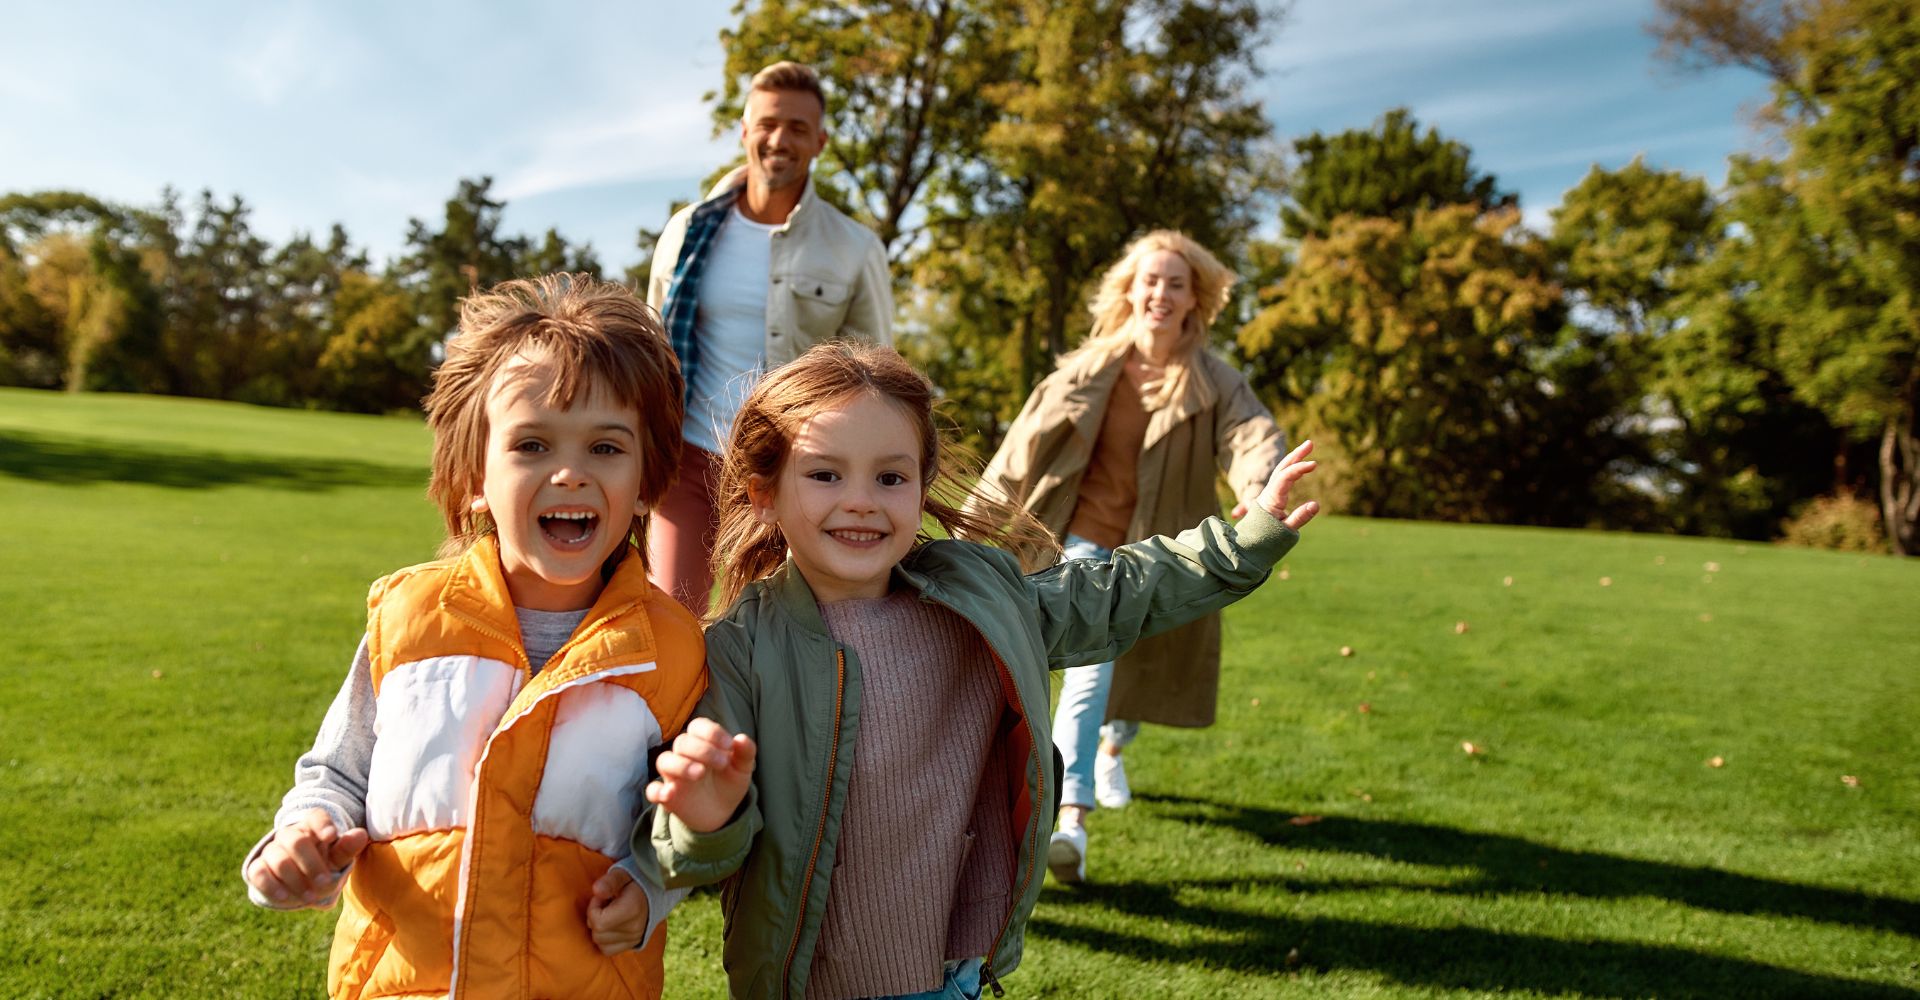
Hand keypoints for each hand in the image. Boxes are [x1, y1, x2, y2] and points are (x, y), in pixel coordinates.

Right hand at [245, 808, 368, 906]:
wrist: (299, 881)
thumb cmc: (323, 864)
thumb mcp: (337, 858)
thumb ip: (347, 847)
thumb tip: (361, 834)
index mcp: (312, 827)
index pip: (315, 816)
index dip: (322, 824)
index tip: (331, 836)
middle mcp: (289, 835)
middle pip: (296, 841)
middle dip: (311, 864)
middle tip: (324, 882)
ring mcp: (271, 850)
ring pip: (277, 857)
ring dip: (294, 879)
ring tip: (310, 897)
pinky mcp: (257, 866)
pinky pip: (258, 872)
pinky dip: (270, 885)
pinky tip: (284, 897)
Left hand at [586, 866, 648, 954]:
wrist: (656, 889)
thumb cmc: (634, 880)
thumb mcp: (622, 874)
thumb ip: (609, 881)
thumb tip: (596, 890)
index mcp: (632, 910)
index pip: (598, 922)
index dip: (593, 908)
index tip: (602, 897)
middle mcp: (634, 928)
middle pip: (598, 934)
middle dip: (595, 918)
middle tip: (605, 904)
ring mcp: (635, 938)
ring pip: (600, 943)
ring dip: (599, 929)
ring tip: (608, 914)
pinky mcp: (633, 943)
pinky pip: (608, 950)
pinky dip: (604, 940)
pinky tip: (610, 925)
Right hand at [644, 718, 756, 833]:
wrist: (722, 812)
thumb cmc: (729, 782)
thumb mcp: (742, 769)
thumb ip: (745, 753)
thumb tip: (741, 738)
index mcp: (702, 743)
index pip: (698, 726)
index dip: (712, 732)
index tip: (730, 745)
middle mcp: (684, 755)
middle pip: (682, 742)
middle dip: (702, 749)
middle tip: (722, 763)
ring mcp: (674, 775)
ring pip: (664, 760)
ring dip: (681, 765)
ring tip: (700, 773)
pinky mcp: (668, 797)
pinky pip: (653, 790)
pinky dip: (658, 791)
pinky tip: (669, 794)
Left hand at [1251, 439, 1319, 530]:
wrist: (1250, 543)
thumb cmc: (1267, 538)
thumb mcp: (1285, 531)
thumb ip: (1300, 517)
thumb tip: (1316, 504)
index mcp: (1271, 499)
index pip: (1285, 477)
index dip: (1299, 468)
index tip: (1314, 463)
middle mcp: (1269, 492)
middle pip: (1282, 468)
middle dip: (1296, 455)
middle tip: (1310, 443)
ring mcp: (1270, 492)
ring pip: (1281, 470)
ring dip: (1294, 458)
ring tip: (1308, 447)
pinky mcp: (1272, 495)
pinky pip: (1282, 477)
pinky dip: (1292, 468)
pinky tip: (1301, 465)